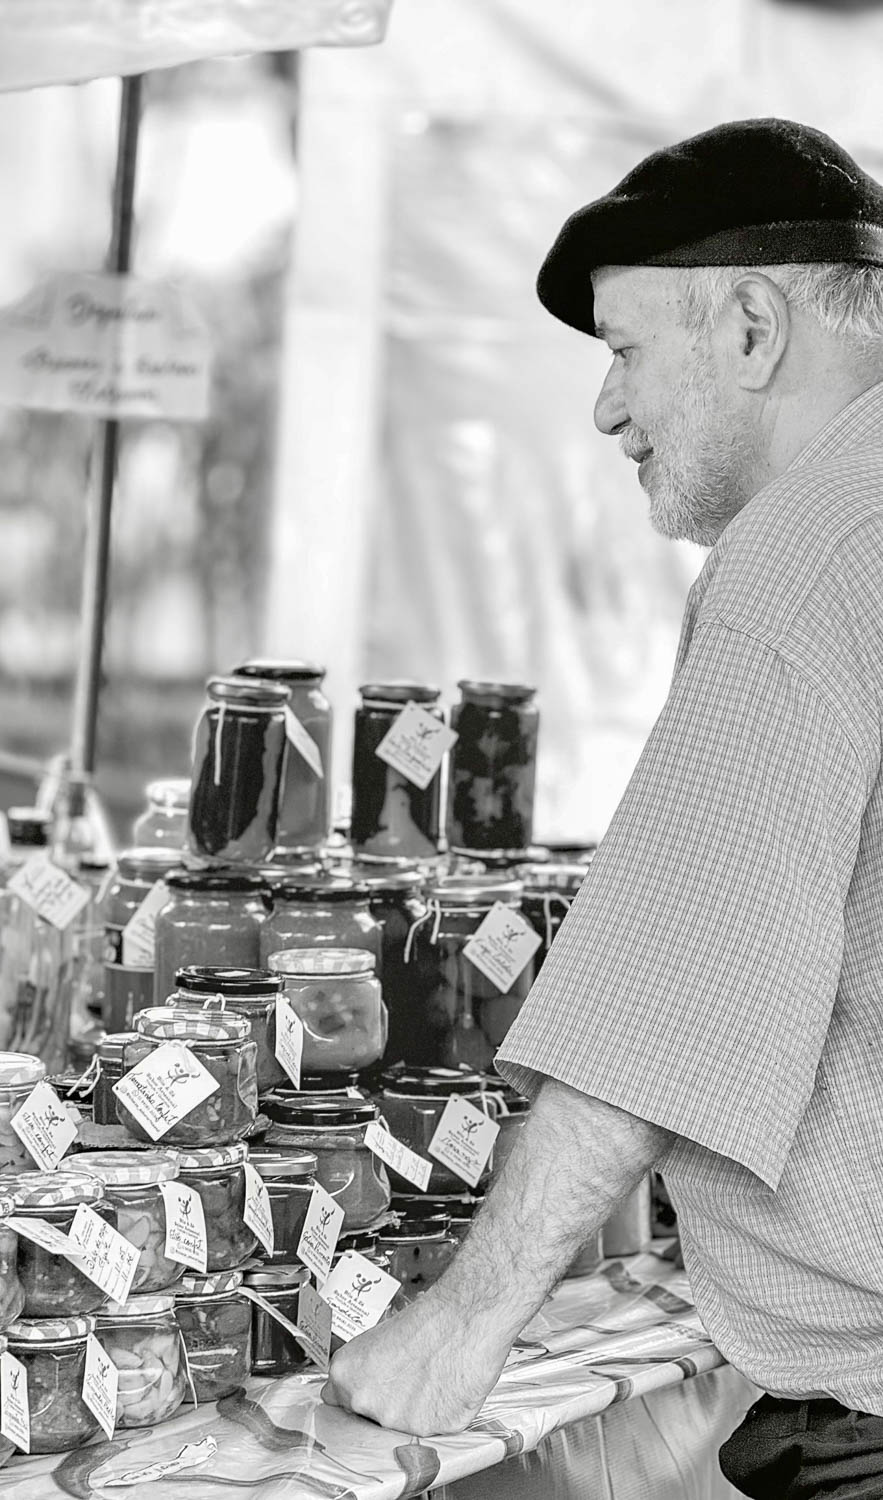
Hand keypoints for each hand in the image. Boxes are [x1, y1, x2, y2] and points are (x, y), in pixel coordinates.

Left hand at [321, 1290, 509, 1435]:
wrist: (465, 1319)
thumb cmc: (430, 1318)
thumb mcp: (381, 1334)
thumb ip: (363, 1365)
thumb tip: (362, 1379)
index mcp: (346, 1375)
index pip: (337, 1398)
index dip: (358, 1391)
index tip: (369, 1387)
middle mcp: (367, 1402)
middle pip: (369, 1414)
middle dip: (386, 1399)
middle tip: (408, 1374)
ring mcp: (398, 1421)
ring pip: (402, 1423)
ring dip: (414, 1408)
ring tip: (432, 1375)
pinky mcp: (431, 1431)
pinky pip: (433, 1428)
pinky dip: (440, 1412)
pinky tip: (447, 1385)